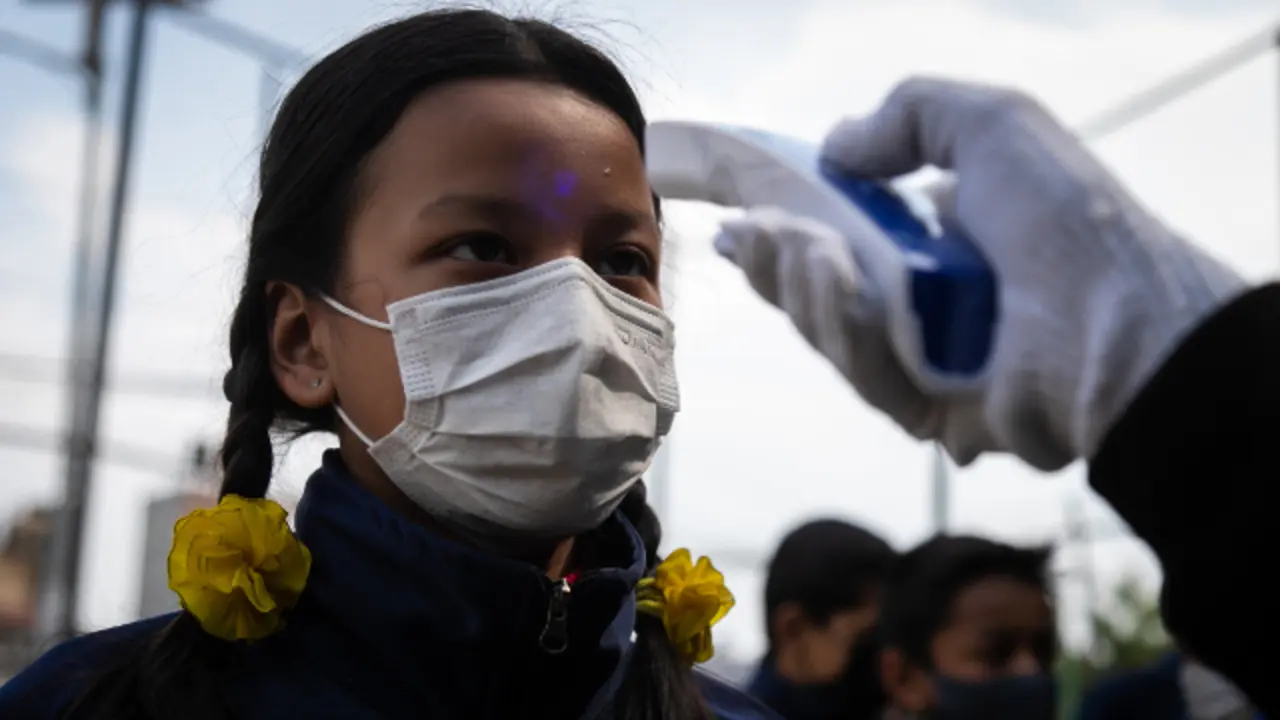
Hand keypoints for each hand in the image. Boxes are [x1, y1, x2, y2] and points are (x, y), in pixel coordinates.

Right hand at [714, 78, 1244, 468]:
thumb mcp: (992, 123)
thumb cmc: (1065, 219)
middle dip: (778, 262)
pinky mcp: (932, 415)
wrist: (1118, 321)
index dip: (789, 232)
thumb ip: (909, 117)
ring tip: (805, 247)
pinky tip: (842, 287)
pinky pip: (866, 376)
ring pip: (833, 335)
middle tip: (748, 234)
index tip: (742, 218)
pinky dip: (848, 331)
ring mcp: (932, 363)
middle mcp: (934, 305)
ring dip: (808, 288)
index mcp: (945, 242)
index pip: (848, 240)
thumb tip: (838, 148)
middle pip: (823, 295)